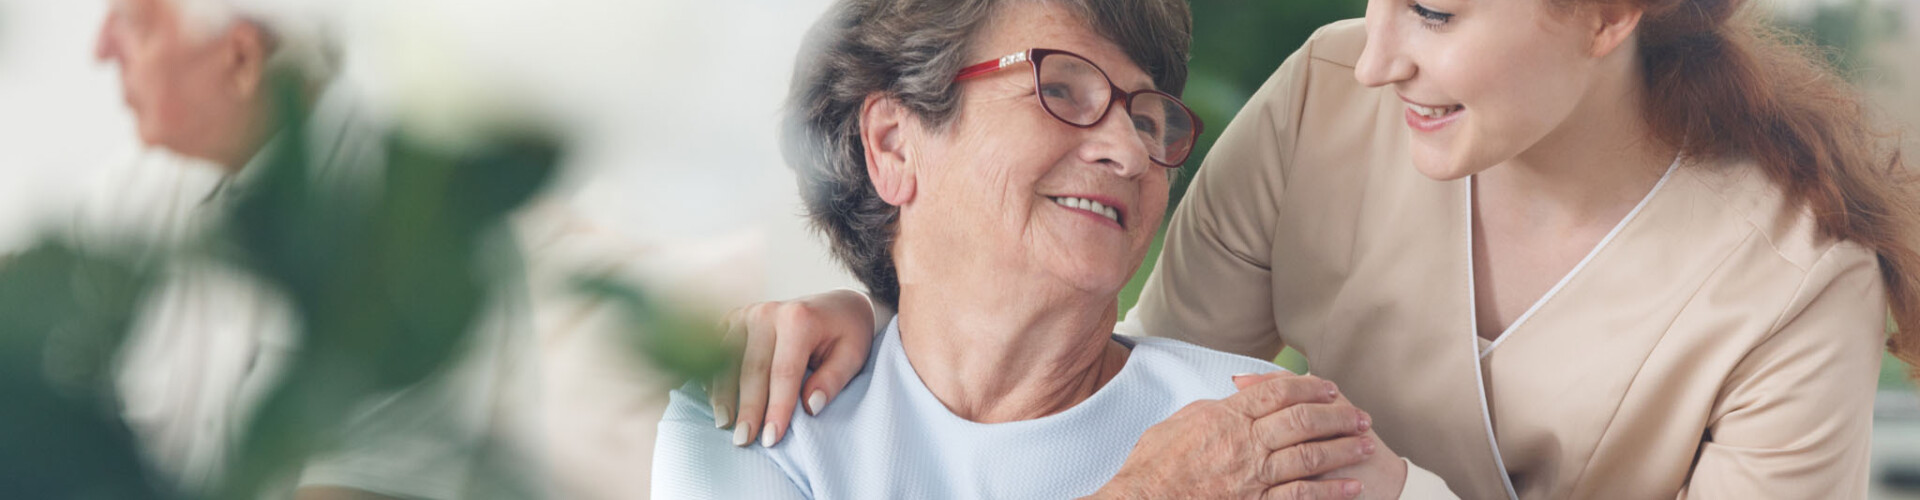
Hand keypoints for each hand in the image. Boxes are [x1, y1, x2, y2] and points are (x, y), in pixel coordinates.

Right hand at [710, 289, 877, 446]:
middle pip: (751, 369)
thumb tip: (809, 406)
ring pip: (727, 360)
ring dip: (723, 394)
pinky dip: (712, 375)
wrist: (835, 305)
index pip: (784, 372)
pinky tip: (713, 400)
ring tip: (724, 425)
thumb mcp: (854, 354)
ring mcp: (747, 313)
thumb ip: (833, 379)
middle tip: (744, 440)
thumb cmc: (846, 334)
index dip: (776, 408)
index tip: (772, 439)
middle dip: (748, 409)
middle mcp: (768, 312)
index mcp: (799, 319)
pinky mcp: (734, 319)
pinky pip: (717, 350)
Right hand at [1089, 374, 1376, 499]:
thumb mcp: (1181, 422)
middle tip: (1360, 416)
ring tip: (1365, 445)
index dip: (1308, 386)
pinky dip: (1329, 491)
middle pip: (1303, 420)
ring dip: (1342, 449)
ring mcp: (1253, 475)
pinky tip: (1350, 488)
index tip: (1328, 387)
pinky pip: (1300, 495)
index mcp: (1226, 416)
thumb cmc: (1153, 466)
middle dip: (1337, 416)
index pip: (1277, 392)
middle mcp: (1245, 443)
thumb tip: (1236, 399)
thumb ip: (1215, 409)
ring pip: (1309, 456)